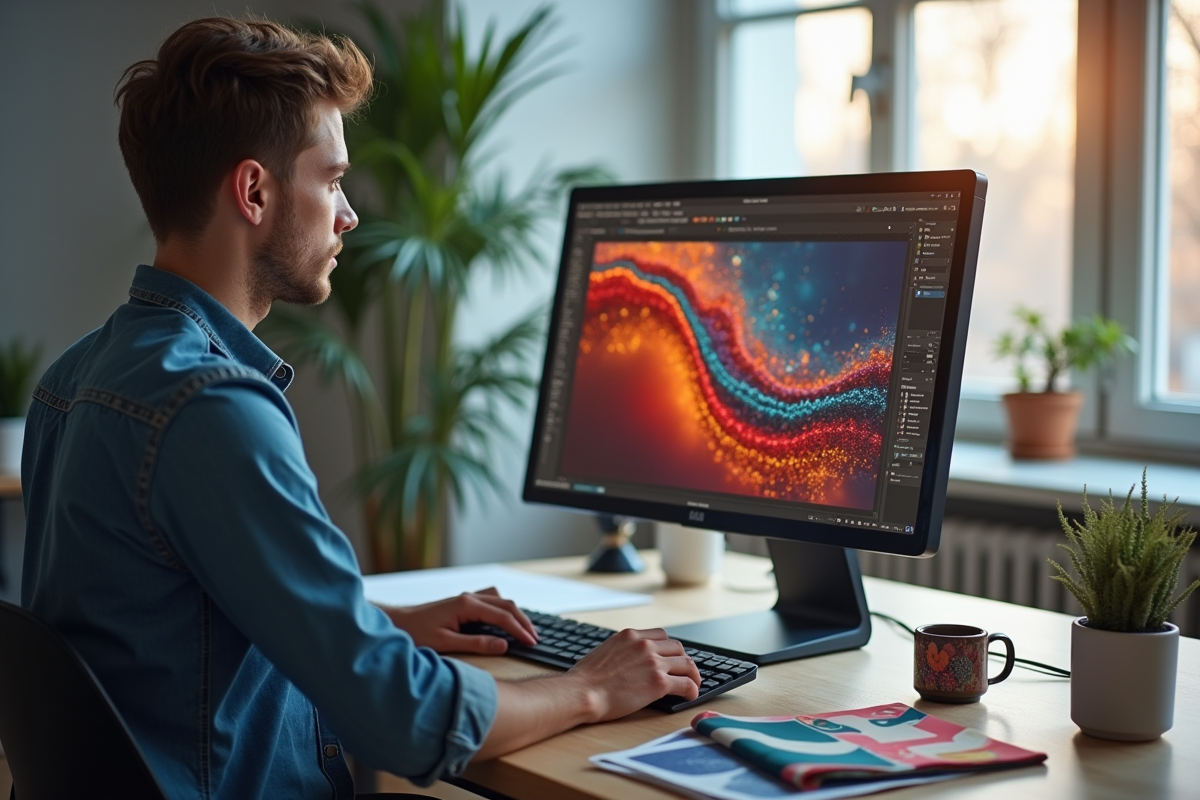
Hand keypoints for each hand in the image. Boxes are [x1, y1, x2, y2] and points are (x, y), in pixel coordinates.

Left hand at [376, 587, 537, 654]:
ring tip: (525, 630)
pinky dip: (503, 609)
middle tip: (535, 638)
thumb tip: (503, 645)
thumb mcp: (446, 643)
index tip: (532, 642)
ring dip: (515, 613)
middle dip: (523, 621)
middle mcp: (469, 597)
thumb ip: (476, 644)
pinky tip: (504, 620)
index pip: (502, 616)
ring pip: (500, 600)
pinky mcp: (463, 603)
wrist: (396, 623)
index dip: (520, 630)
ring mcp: (466, 598)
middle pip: (506, 605)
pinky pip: (491, 601)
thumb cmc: (415, 634)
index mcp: (466, 605)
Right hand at [566, 628, 700, 721]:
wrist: (583, 692)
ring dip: (692, 674)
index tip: (671, 658)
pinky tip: (691, 695)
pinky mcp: (658, 682)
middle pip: (677, 647)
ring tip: (693, 684)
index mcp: (630, 635)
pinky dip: (692, 689)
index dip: (669, 649)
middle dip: (683, 660)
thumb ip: (623, 651)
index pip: (661, 635)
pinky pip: (685, 683)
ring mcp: (653, 662)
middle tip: (685, 672)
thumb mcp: (605, 652)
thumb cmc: (587, 679)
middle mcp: (644, 644)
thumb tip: (631, 662)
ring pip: (686, 663)